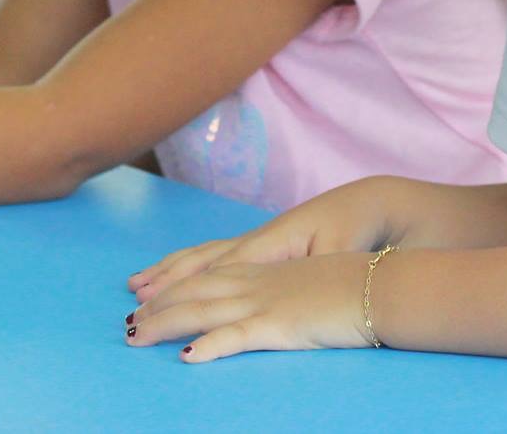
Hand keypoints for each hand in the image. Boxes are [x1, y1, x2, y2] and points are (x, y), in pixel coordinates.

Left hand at [126, 252, 371, 361]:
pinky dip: (209, 345)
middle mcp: (257, 281)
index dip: (174, 282)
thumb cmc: (356, 285)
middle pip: (194, 290)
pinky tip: (187, 358)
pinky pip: (236, 335)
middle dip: (158, 305)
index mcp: (265, 269)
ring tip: (136, 337)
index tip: (146, 291)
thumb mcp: (314, 283)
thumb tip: (278, 304)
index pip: (208, 273)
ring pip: (202, 310)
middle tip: (128, 321)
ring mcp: (265, 301)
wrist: (383, 283)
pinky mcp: (279, 324)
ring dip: (165, 324)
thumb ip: (289, 291)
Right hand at [129, 178, 391, 304]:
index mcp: (271, 242)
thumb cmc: (357, 230)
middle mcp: (257, 240)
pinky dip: (191, 263)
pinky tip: (180, 272)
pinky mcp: (266, 244)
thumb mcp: (338, 251)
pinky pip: (216, 254)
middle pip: (202, 261)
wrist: (374, 205)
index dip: (184, 286)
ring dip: (171, 270)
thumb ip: (307, 269)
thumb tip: (283, 284)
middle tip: (132, 300)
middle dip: (166, 280)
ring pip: (204, 255)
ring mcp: (259, 240)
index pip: (218, 267)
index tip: (153, 302)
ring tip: (140, 283)